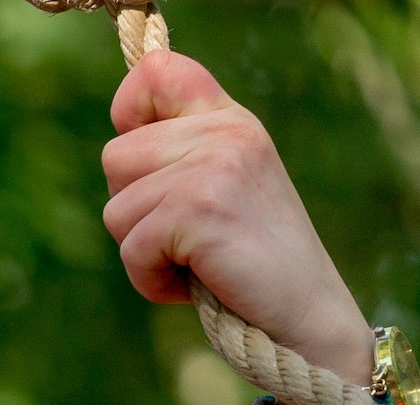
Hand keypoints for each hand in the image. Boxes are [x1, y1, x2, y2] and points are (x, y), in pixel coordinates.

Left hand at [102, 53, 373, 385]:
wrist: (305, 318)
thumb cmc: (251, 264)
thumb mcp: (222, 190)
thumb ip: (180, 157)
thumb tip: (118, 142)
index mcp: (231, 120)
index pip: (158, 70)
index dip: (129, 109)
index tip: (144, 162)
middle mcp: (227, 132)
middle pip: (115, 157)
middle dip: (133, 211)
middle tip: (186, 236)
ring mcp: (215, 167)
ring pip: (115, 209)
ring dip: (142, 252)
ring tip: (195, 261)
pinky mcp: (200, 208)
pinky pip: (131, 247)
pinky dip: (150, 280)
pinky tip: (194, 283)